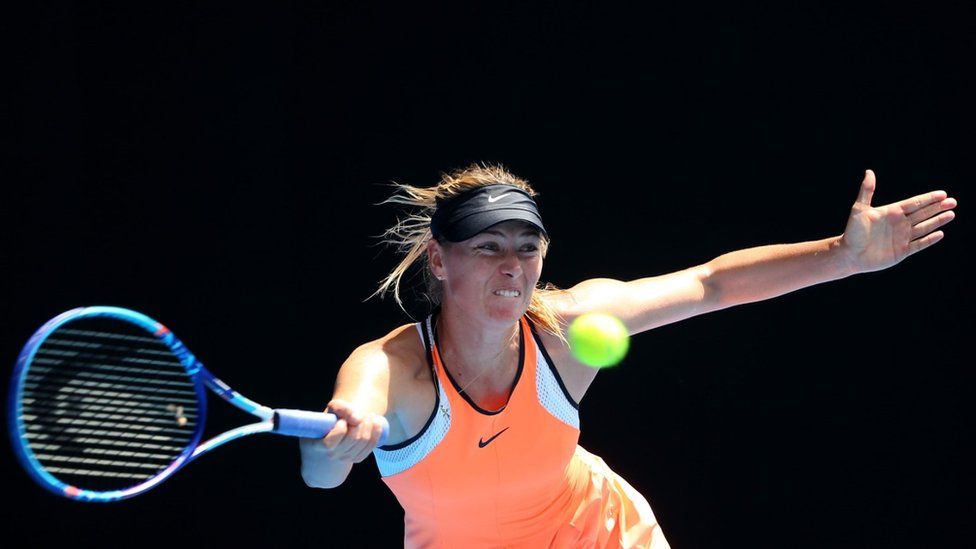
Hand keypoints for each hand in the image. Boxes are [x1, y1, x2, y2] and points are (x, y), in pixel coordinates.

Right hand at [318, 399, 385, 463]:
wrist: (338, 432)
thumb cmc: (332, 420)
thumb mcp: (332, 409)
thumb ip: (340, 408)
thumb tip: (357, 419)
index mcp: (319, 445)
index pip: (330, 443)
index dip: (339, 430)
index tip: (343, 420)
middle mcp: (332, 455)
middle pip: (353, 439)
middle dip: (360, 423)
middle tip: (361, 413)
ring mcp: (345, 458)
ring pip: (364, 440)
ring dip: (369, 424)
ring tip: (368, 415)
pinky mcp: (357, 458)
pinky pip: (371, 445)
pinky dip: (376, 431)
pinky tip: (376, 422)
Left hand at [840, 170, 956, 273]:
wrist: (848, 254)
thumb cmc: (852, 231)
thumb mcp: (859, 209)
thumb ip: (867, 191)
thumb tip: (869, 172)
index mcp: (891, 212)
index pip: (914, 203)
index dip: (929, 198)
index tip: (943, 194)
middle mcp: (899, 224)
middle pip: (923, 214)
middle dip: (938, 207)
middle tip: (953, 201)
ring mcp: (902, 237)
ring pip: (924, 227)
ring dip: (937, 221)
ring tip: (951, 214)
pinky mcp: (902, 251)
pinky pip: (920, 244)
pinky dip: (930, 239)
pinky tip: (940, 233)